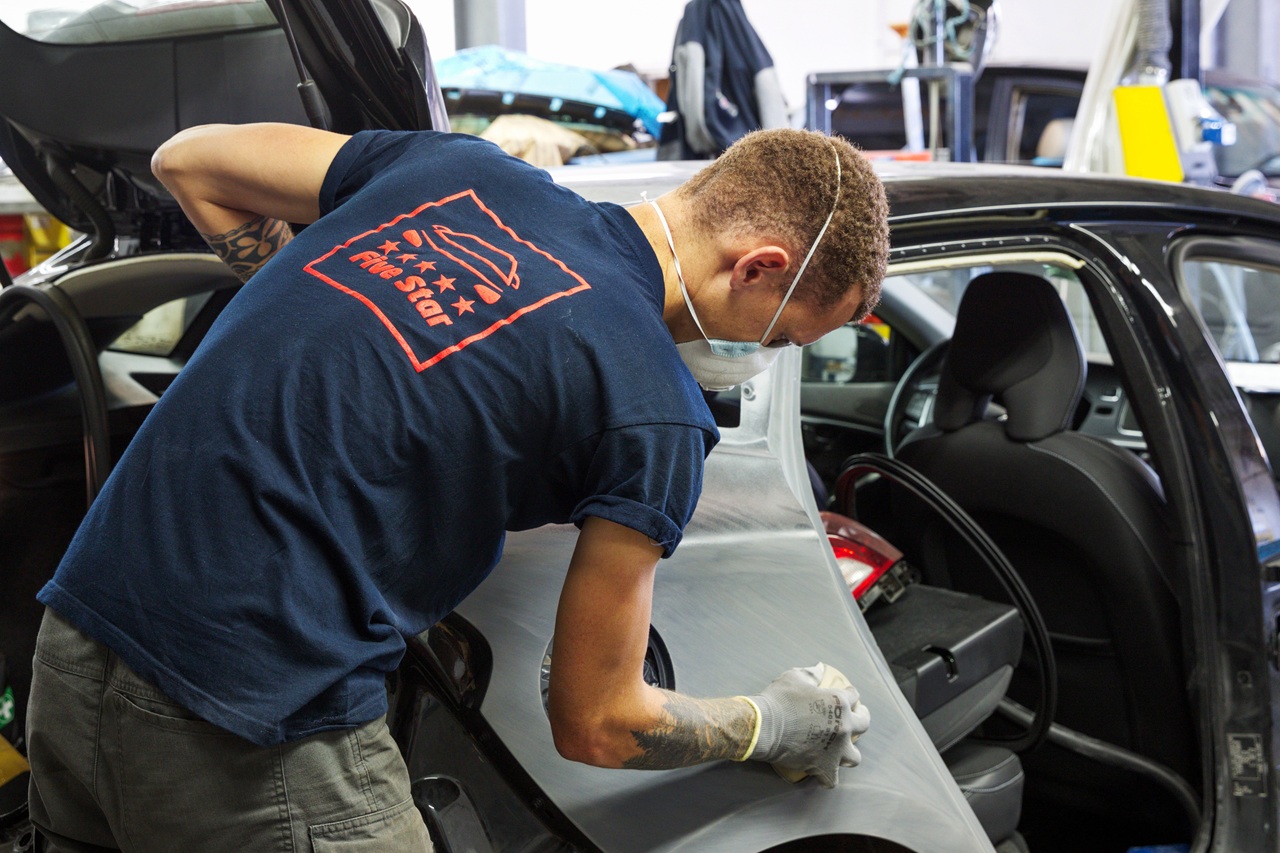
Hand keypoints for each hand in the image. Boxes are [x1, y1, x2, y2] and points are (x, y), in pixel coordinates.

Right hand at [747, 664, 870, 787]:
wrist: (764, 726)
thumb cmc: (779, 699)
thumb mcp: (794, 677)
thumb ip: (811, 673)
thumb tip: (820, 668)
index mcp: (839, 701)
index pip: (853, 695)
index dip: (850, 693)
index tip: (847, 694)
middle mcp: (844, 726)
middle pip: (864, 724)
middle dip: (861, 718)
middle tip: (855, 718)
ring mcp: (836, 750)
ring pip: (854, 756)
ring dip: (848, 752)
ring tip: (841, 750)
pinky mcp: (824, 767)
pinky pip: (832, 780)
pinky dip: (827, 777)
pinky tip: (822, 772)